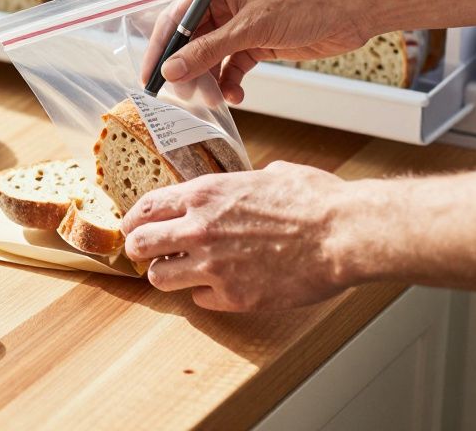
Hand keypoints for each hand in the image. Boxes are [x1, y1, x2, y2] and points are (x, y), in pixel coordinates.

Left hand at [122, 161, 353, 311]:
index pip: (146, 207)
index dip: (134, 220)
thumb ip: (245, 182)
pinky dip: (206, 295)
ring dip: (168, 275)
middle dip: (140, 249)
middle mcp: (199, 228)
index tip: (133, 227)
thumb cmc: (315, 200)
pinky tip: (222, 287)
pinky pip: (199, 301)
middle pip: (139, 244)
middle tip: (148, 254)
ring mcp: (212, 265)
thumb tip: (251, 182)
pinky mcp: (232, 296)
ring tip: (182, 273)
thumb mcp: (271, 174)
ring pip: (159, 278)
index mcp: (205, 194)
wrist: (342, 234)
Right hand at [143, 0, 372, 103]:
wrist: (352, 8)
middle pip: (192, 41)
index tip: (150, 76)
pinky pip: (233, 67)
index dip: (161, 48)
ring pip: (212, 58)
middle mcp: (225, 5)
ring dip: (211, 81)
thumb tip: (172, 69)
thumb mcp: (251, 27)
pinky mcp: (258, 44)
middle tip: (186, 96)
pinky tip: (236, 96)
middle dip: (188, 70)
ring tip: (214, 100)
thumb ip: (208, 50)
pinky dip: (231, 83)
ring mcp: (241, 26)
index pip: (176, 18)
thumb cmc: (306, 0)